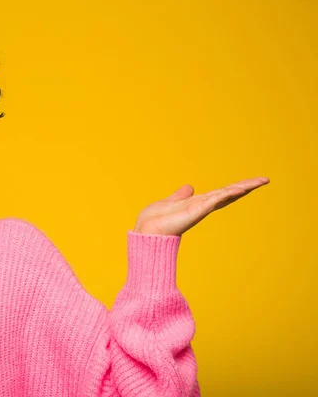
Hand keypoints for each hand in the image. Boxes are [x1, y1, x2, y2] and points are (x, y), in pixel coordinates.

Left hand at [133, 177, 269, 235]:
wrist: (147, 232)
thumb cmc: (155, 220)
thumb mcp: (170, 202)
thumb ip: (180, 196)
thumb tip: (190, 188)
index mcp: (196, 204)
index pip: (220, 194)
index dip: (235, 188)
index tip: (249, 183)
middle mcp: (202, 206)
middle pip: (229, 194)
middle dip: (246, 187)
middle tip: (265, 180)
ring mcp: (201, 208)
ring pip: (226, 194)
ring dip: (243, 187)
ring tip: (261, 181)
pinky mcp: (197, 210)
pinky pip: (215, 199)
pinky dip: (227, 193)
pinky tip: (240, 188)